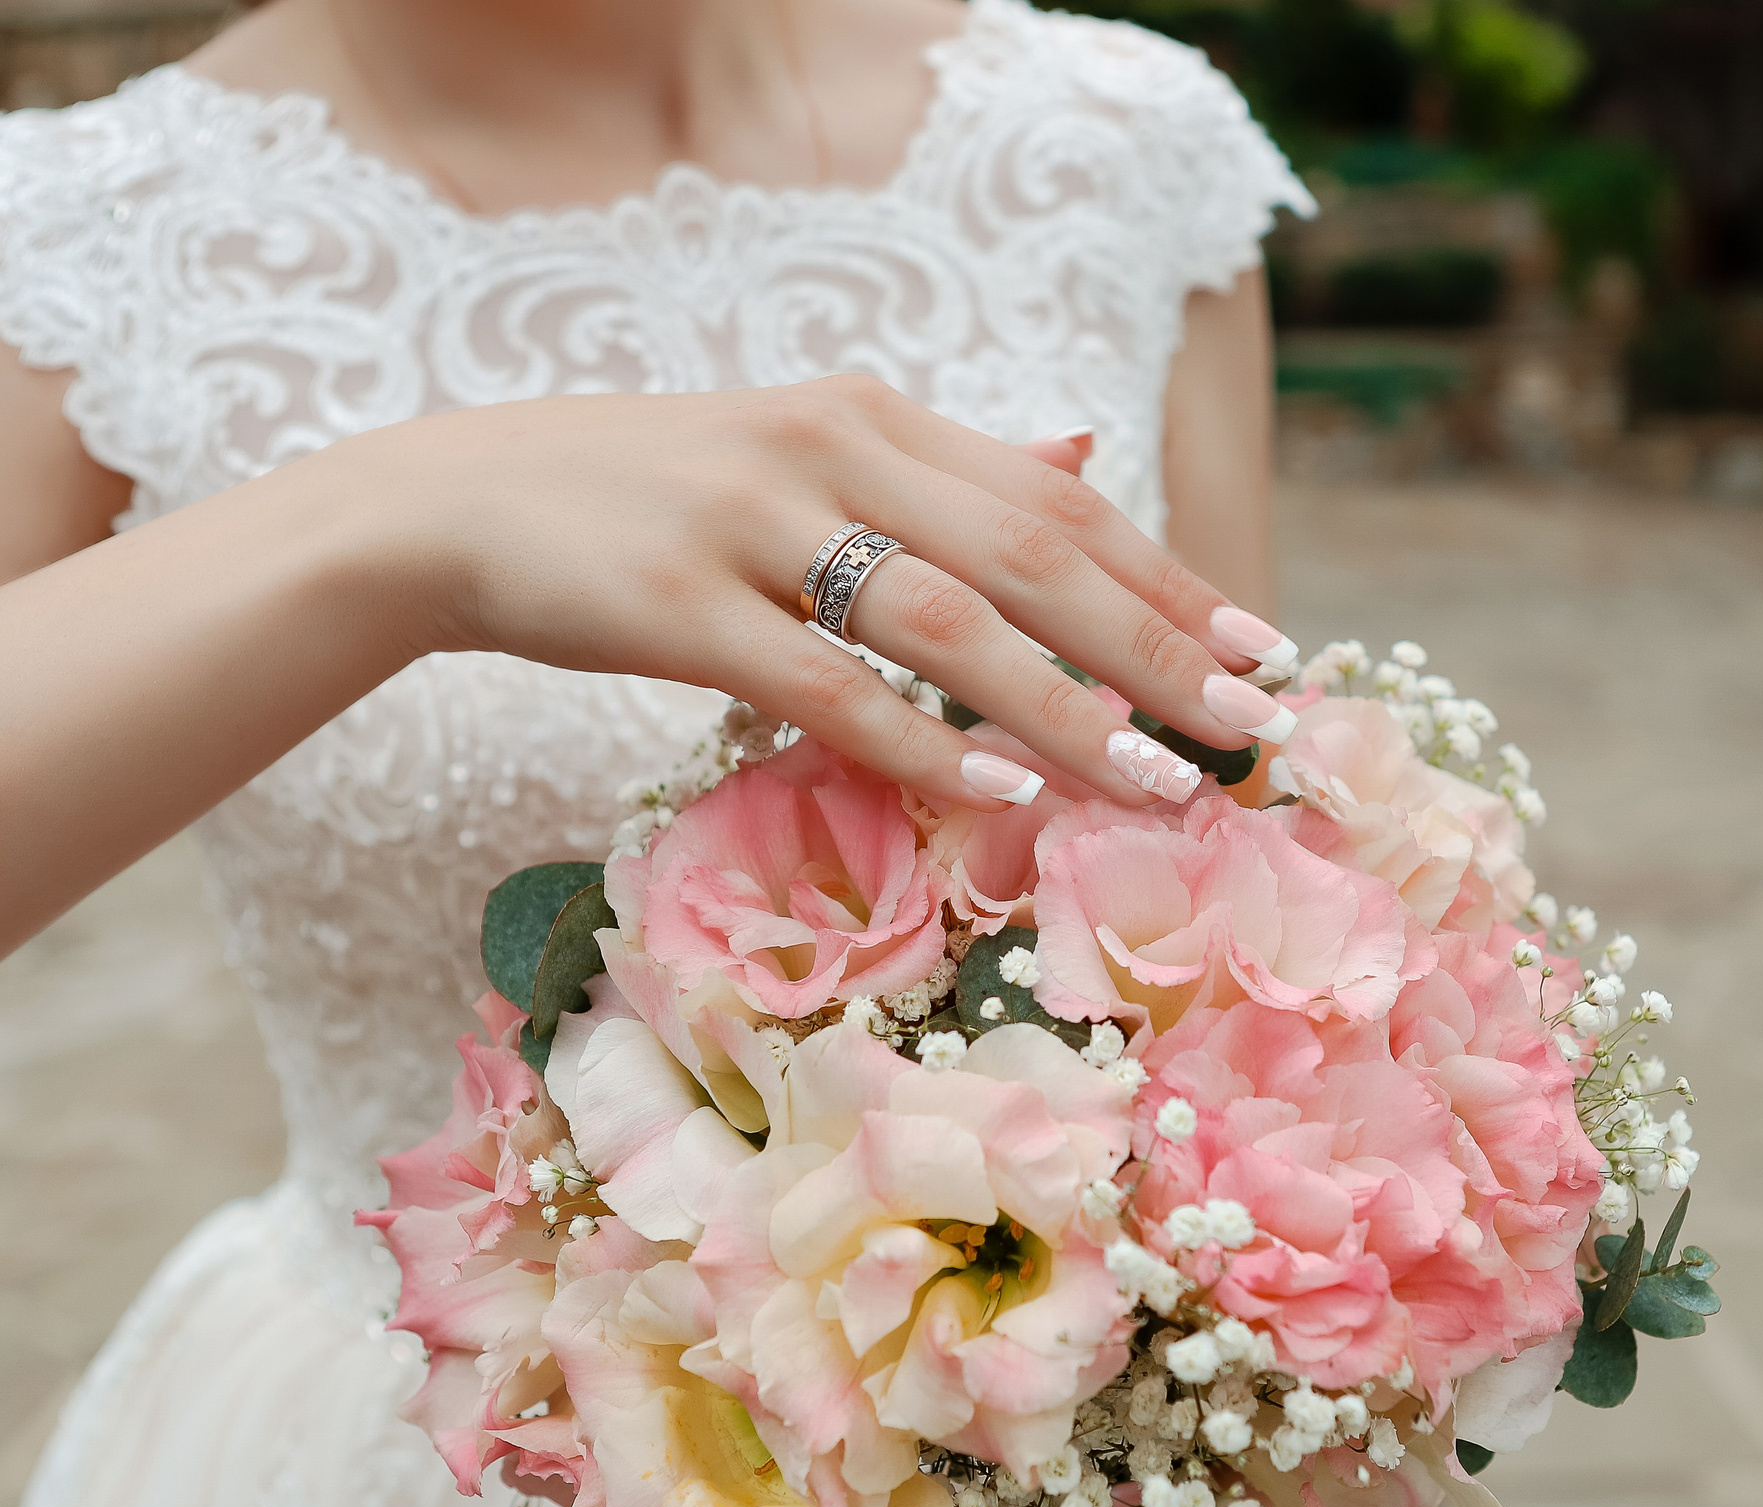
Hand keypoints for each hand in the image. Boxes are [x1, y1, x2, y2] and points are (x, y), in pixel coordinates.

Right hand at [347, 377, 1301, 809]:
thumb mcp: (809, 453)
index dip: (1170, 579)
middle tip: (1252, 726)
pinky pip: (823, 685)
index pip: (1060, 502)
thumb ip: (948, 468)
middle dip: (1157, 648)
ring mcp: (751, 522)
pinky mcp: (677, 603)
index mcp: (876, 416)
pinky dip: (918, 744)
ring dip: (1065, 709)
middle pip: (1033, 556)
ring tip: (1158, 778)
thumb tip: (1083, 455)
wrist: (459, 502)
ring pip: (946, 623)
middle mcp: (831, 449)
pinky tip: (999, 797)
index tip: (1266, 650)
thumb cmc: (658, 498)